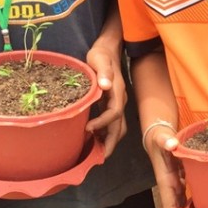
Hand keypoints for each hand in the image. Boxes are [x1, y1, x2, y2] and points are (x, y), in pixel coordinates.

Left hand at [84, 41, 126, 158]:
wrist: (108, 49)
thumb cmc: (101, 54)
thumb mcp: (100, 59)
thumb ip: (104, 72)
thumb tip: (106, 85)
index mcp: (118, 91)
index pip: (115, 112)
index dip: (103, 123)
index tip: (87, 129)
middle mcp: (120, 100)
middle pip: (120, 125)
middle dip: (111, 142)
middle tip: (100, 158)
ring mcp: (117, 102)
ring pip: (118, 126)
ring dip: (109, 140)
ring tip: (96, 152)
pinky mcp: (111, 103)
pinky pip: (112, 122)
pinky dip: (105, 133)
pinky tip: (93, 138)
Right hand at [143, 123, 185, 207]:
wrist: (158, 137)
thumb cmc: (159, 139)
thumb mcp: (161, 138)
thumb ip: (165, 140)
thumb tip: (172, 144)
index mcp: (165, 180)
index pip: (168, 203)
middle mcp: (171, 185)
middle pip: (177, 207)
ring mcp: (176, 183)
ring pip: (183, 203)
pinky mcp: (182, 178)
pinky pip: (188, 194)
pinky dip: (196, 201)